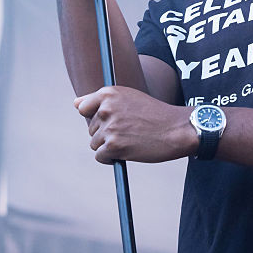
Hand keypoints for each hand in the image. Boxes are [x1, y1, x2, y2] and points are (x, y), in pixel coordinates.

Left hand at [75, 85, 195, 163]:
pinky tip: (129, 151)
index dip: (96, 116)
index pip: (83, 108)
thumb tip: (75, 104)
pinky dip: (112, 158)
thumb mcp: (128, 98)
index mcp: (108, 93)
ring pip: (95, 143)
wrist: (176, 129)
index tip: (111, 120)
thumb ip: (101, 100)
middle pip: (91, 128)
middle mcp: (106, 108)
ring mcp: (109, 127)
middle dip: (106, 132)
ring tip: (131, 139)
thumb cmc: (154, 114)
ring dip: (110, 146)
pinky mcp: (113, 146)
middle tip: (129, 130)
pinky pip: (101, 157)